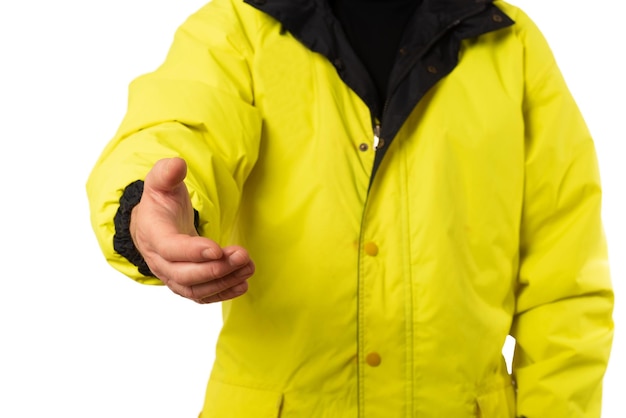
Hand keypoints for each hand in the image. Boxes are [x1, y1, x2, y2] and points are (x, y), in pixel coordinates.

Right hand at [130, 157, 253, 302]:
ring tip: (248, 266)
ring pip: (195, 288)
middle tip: (242, 256)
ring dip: (224, 281)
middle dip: (216, 268)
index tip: (217, 249)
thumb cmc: (161, 203)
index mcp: (153, 234)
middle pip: (184, 274)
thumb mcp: (161, 183)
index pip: (170, 248)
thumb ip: (167, 173)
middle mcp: (159, 261)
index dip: (193, 251)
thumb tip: (177, 164)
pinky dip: (223, 293)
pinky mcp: (185, 284)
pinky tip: (243, 284)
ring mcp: (171, 275)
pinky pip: (202, 296)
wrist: (152, 225)